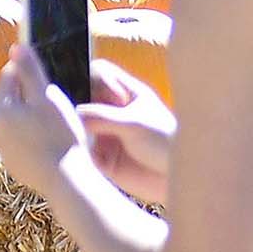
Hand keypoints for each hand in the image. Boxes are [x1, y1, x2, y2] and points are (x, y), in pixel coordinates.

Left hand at [0, 44, 90, 196]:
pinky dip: (35, 139)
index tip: (46, 73)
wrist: (65, 181)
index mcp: (1, 109)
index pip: (9, 76)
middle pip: (13, 101)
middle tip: (55, 99)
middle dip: (31, 95)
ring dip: (32, 118)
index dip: (28, 70)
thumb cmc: (59, 135)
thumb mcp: (47, 97)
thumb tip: (16, 46)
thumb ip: (30, 71)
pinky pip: (23, 144)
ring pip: (18, 123)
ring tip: (56, 122)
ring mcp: (4, 150)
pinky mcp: (15, 166)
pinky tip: (52, 142)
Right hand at [80, 61, 177, 205]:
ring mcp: (105, 134)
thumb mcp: (134, 124)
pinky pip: (80, 152)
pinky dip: (76, 153)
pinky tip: (82, 157)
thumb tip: (72, 115)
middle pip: (81, 99)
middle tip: (74, 117)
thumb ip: (102, 117)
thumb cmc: (166, 143)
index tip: (91, 91)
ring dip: (73, 132)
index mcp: (125, 93)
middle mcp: (111, 111)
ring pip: (77, 127)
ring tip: (79, 140)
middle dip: (73, 106)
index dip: (89, 76)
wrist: (180, 178)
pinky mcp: (101, 158)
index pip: (98, 72)